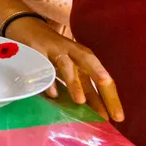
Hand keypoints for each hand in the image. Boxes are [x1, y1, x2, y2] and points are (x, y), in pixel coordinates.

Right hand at [6, 17, 122, 121]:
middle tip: (108, 104)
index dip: (110, 97)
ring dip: (73, 82)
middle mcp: (73, 53)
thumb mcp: (71, 69)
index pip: (101, 79)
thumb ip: (82, 87)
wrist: (26, 27)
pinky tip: (52, 93)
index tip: (119, 118)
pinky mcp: (37, 50)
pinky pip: (43, 66)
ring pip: (67, 65)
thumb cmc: (53, 53)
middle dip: (101, 83)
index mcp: (84, 59)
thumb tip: (97, 113)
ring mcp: (54, 50)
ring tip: (79, 101)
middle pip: (90, 65)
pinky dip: (48, 79)